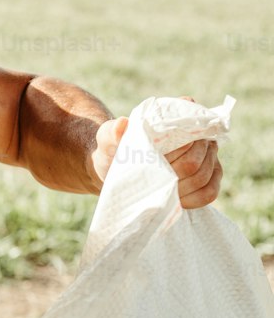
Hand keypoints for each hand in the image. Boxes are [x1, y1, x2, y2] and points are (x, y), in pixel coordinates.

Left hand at [90, 106, 222, 209]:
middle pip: (197, 159)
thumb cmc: (114, 151)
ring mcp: (208, 155)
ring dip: (182, 189)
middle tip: (153, 182)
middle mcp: (198, 133)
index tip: (153, 161)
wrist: (116, 170)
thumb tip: (122, 124)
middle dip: (173, 175)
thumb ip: (112, 131)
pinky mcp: (210, 176)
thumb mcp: (108, 140)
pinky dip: (194, 200)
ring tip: (161, 193)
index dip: (172, 152)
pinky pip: (211, 191)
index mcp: (177, 116)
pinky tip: (176, 202)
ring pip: (205, 175)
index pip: (189, 132)